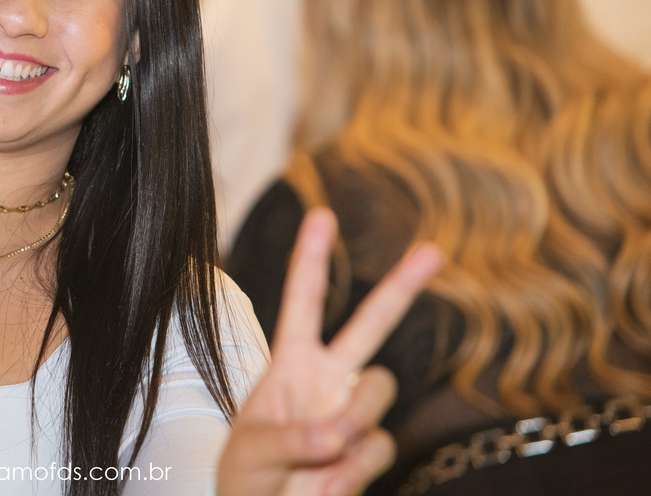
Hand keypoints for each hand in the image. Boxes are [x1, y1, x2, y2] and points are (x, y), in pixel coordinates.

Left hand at [217, 208, 442, 495]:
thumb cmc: (247, 477)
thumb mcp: (250, 452)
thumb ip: (290, 439)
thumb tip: (339, 433)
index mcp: (291, 363)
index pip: (303, 301)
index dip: (312, 258)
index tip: (323, 214)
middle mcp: (329, 379)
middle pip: (372, 325)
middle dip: (403, 286)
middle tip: (434, 250)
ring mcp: (355, 412)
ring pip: (378, 390)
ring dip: (350, 417)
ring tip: (317, 451)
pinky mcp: (372, 449)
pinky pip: (378, 445)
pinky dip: (352, 466)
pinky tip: (325, 480)